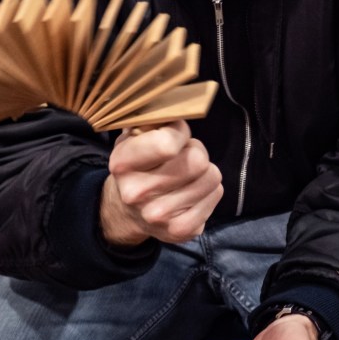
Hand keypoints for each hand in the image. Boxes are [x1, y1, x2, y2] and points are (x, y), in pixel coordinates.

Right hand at [100, 120, 222, 246]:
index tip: (175, 134)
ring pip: (211, 176)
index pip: (168, 143)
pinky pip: (216, 194)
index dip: (179, 132)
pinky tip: (191, 192)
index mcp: (122, 165)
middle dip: (195, 152)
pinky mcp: (181, 230)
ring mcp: (160, 216)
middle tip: (183, 156)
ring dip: (204, 171)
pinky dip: (209, 190)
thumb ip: (153, 122)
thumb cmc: (137, 166)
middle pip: (197, 160)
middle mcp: (137, 194)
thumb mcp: (132, 139)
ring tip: (187, 175)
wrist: (128, 212)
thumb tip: (180, 109)